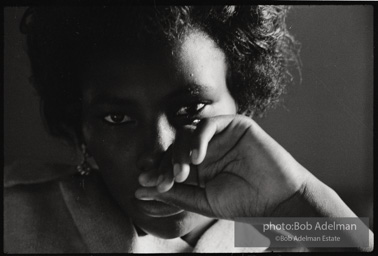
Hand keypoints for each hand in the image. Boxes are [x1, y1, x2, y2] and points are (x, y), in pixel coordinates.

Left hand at [135, 115, 310, 219]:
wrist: (278, 200)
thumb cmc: (243, 202)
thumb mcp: (202, 202)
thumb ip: (173, 194)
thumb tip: (139, 192)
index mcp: (197, 167)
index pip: (169, 162)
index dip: (157, 172)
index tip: (146, 184)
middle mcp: (206, 148)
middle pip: (175, 146)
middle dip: (166, 164)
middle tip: (165, 182)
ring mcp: (219, 136)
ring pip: (188, 132)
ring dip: (179, 152)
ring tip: (183, 173)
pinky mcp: (234, 125)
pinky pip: (208, 124)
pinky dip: (198, 139)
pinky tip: (197, 159)